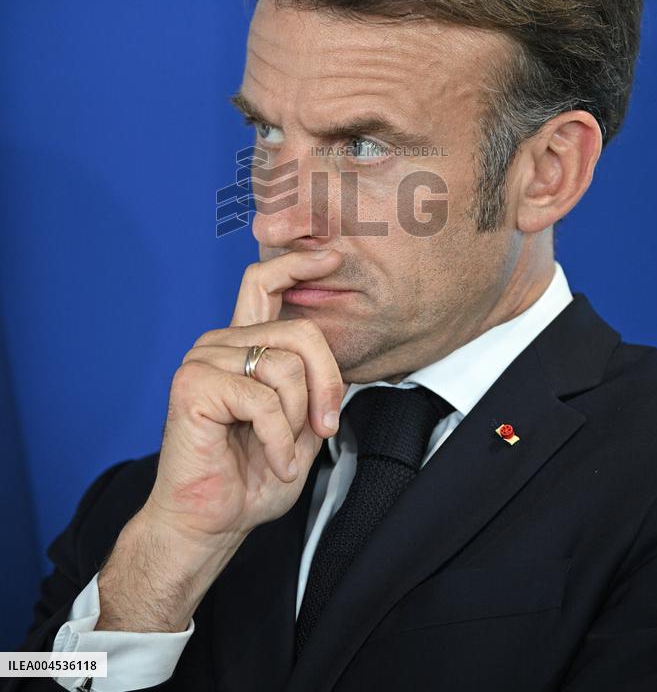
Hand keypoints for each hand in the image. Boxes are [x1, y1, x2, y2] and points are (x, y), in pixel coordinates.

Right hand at [141, 248, 346, 547]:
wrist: (209, 522)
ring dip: (297, 420)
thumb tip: (340, 364)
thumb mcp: (299, 427)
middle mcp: (221, 343)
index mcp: (243, 345)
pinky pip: (264, 400)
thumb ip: (313, 388)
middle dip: (327, 383)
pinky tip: (272, 461)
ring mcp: (203, 359)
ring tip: (283, 452)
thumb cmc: (251, 477)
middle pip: (300, 331)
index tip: (332, 257)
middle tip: (325, 427)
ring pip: (286, 367)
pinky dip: (280, 441)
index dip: (298, 264)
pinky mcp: (193, 385)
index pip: (265, 283)